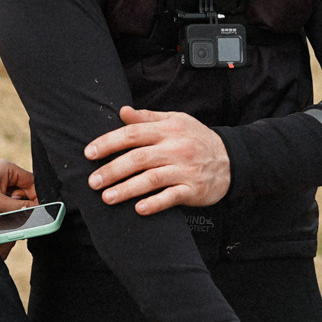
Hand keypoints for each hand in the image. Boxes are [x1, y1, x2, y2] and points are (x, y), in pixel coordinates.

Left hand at [0, 160, 35, 224]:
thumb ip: (21, 207)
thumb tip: (39, 210)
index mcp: (8, 168)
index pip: (32, 182)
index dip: (37, 197)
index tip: (40, 212)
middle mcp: (6, 172)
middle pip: (27, 190)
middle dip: (25, 203)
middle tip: (19, 214)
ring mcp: (2, 181)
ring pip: (19, 197)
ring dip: (16, 206)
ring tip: (6, 212)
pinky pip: (10, 200)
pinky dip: (10, 207)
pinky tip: (3, 213)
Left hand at [83, 107, 229, 214]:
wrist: (231, 160)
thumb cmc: (197, 139)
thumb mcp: (176, 121)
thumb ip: (148, 118)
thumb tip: (122, 112)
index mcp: (168, 130)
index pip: (133, 134)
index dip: (109, 143)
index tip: (89, 153)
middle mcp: (176, 148)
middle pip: (139, 158)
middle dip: (113, 170)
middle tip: (93, 181)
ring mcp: (185, 169)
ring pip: (152, 179)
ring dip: (127, 189)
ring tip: (107, 198)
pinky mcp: (194, 189)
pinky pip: (172, 197)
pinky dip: (155, 203)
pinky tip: (139, 209)